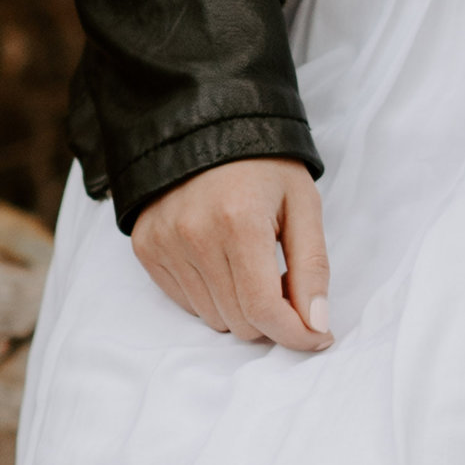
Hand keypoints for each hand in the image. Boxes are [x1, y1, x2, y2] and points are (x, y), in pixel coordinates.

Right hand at [132, 157, 331, 350]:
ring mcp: (164, 243)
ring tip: (252, 266)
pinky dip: (212, 295)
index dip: (296, 334)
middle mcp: (194, 236)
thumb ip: (313, 268)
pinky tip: (222, 261)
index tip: (318, 336)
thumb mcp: (304, 206)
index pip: (264, 309)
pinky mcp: (146, 248)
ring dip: (241, 307)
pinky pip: (186, 303)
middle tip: (285, 284)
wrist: (205, 128)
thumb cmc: (265, 166)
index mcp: (239, 222)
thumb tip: (316, 325)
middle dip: (271, 317)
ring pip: (213, 317)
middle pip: (240, 321)